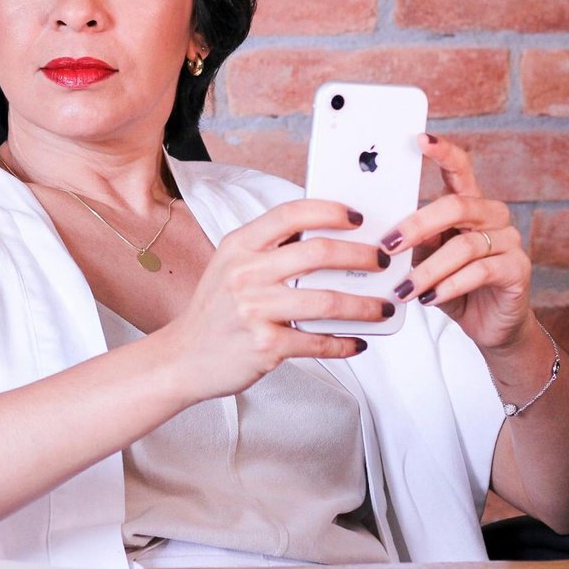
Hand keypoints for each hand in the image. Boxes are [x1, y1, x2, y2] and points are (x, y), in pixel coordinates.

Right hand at [156, 199, 394, 405]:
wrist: (184, 358)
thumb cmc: (216, 310)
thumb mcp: (231, 266)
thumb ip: (271, 249)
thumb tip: (329, 237)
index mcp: (239, 245)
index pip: (290, 213)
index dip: (330, 210)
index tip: (358, 217)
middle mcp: (245, 273)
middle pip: (318, 253)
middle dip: (362, 255)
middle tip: (381, 261)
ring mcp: (254, 310)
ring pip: (327, 301)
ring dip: (365, 305)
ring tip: (384, 306)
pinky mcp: (264, 346)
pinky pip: (317, 342)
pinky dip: (344, 343)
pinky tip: (358, 341)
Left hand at [381, 135, 532, 350]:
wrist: (490, 325)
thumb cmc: (453, 287)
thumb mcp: (426, 261)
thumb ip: (414, 241)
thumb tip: (383, 234)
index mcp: (469, 204)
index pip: (460, 169)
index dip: (443, 152)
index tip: (420, 139)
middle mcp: (492, 215)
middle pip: (456, 206)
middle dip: (417, 226)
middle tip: (387, 246)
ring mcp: (509, 240)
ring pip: (464, 246)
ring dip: (428, 270)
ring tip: (404, 289)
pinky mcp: (518, 268)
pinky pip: (480, 271)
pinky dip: (449, 286)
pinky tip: (430, 298)